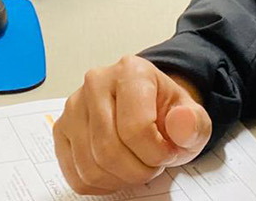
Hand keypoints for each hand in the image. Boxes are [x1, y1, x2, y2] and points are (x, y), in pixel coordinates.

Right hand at [53, 54, 211, 194]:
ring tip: (135, 163)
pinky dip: (101, 183)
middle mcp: (96, 82)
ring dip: (120, 178)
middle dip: (138, 170)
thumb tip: (182, 123)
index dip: (156, 154)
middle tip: (152, 163)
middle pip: (109, 151)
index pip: (135, 129)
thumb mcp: (192, 117)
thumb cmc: (165, 113)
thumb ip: (193, 122)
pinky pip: (77, 176)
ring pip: (91, 167)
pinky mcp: (62, 129)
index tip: (166, 152)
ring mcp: (74, 106)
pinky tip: (117, 169)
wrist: (149, 108)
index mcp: (130, 71)